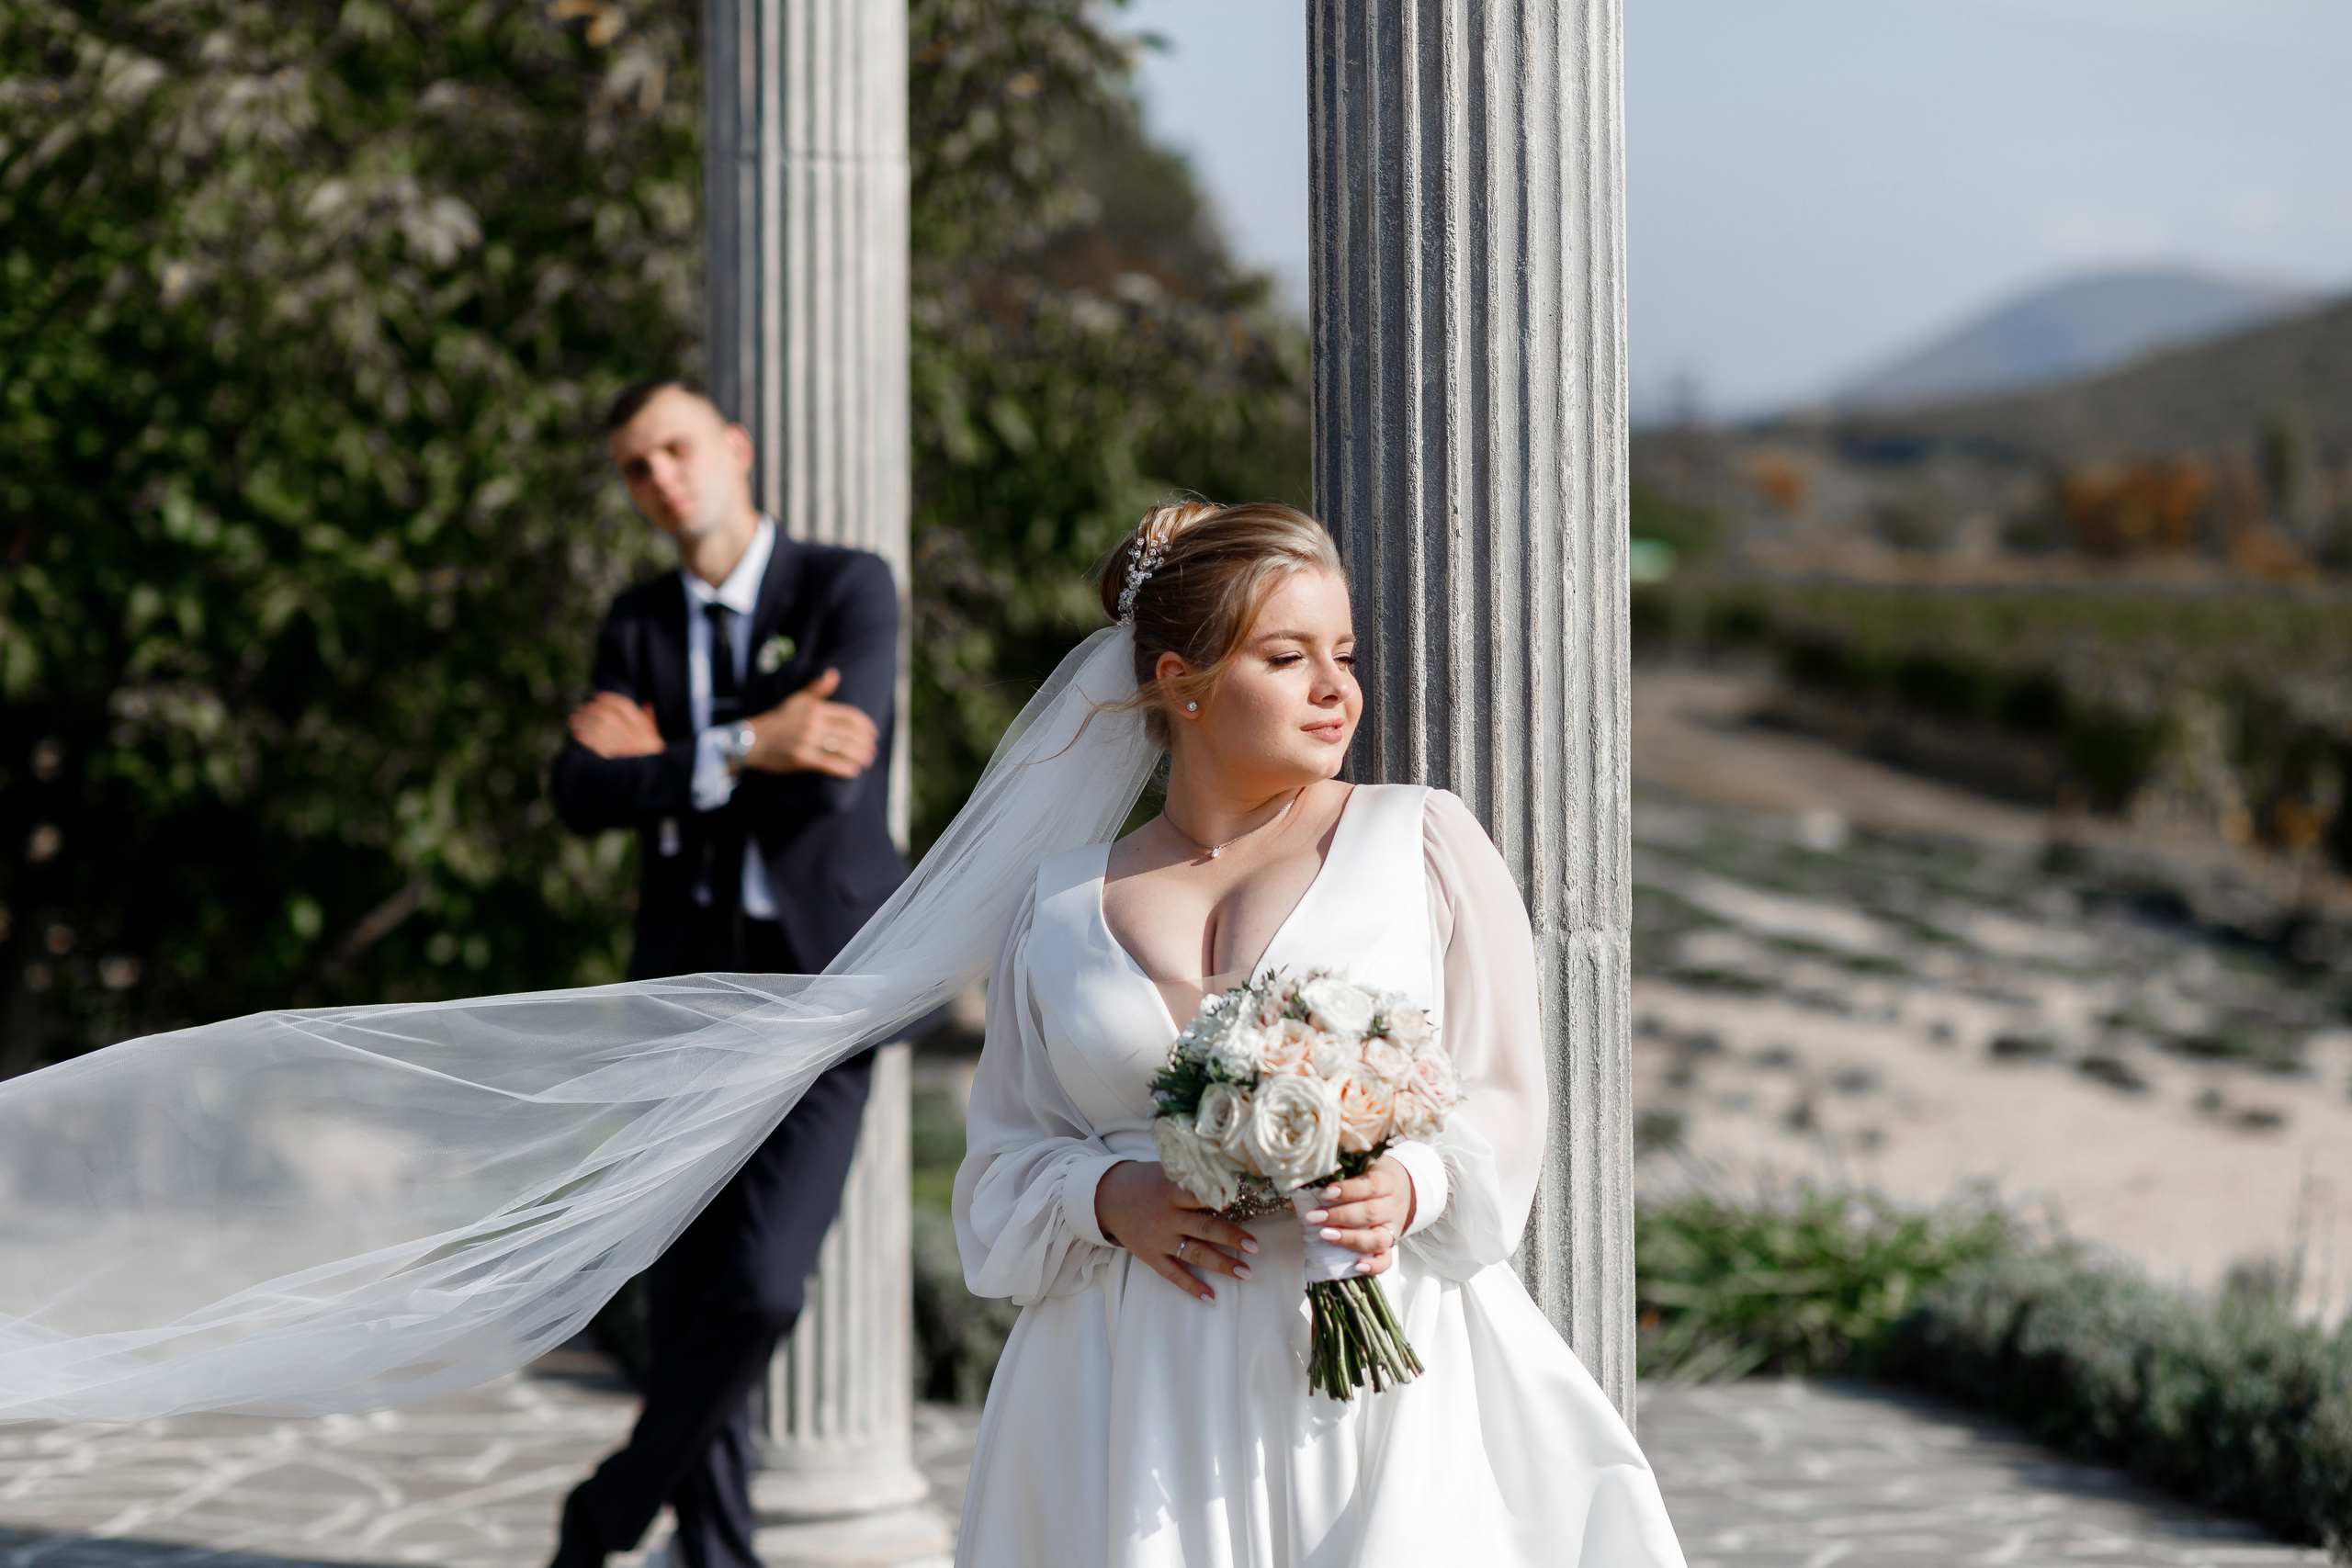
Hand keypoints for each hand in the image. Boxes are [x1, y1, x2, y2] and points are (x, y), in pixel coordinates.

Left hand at [570, 692, 662, 758]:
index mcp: (645, 730)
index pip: (625, 707)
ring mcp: (624, 750)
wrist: (652, 784)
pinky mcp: (613, 761)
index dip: (608, 699)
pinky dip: (584, 736)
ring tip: (574, 719)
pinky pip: (595, 744)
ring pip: (600, 727)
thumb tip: (647, 704)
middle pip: (609, 715)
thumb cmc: (652, 761)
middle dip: (591, 709)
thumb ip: (652, 723)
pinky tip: (576, 733)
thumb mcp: (656, 741)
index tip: (595, 697)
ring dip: (583, 721)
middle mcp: (636, 738)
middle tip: (580, 708)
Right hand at [742, 669, 878, 779]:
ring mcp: (806, 740)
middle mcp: (813, 722)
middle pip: (851, 733)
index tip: (873, 735)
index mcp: (815, 708)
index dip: (866, 726)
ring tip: (865, 762)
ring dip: (859, 757)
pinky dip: (844, 769)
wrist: (751, 740)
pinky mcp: (800, 757)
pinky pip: (829, 764)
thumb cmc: (778, 721)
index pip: (850, 716)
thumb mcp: (796, 701)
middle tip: (872, 752)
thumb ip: (817, 689)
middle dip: (866, 744)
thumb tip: (834, 674)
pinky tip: (852, 772)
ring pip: (843, 749)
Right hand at [1093, 1160, 1259, 1301]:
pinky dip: (1192, 1287)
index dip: (1219, 1197)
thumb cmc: (1144, 1181)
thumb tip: (1228, 1174)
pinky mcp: (1151, 1256)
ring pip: (1195, 1253)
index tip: (1240, 1200)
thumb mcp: (1165, 1171)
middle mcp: (1167, 1216)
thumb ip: (1192, 1176)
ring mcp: (1160, 1239)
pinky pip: (1174, 1275)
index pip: (1200, 1194)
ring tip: (1246, 1273)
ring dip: (1222, 1264)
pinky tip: (1211, 1298)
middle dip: (1231, 1238)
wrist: (1106, 1198)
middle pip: (1204, 1228)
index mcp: (1171, 1191)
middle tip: (1254, 1247)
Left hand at [1302, 1156, 1415, 1276]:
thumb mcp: (1365, 1165)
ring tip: (1325, 1235)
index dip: (1347, 1190)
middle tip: (1314, 1217)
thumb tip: (1313, 1178)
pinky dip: (1374, 1266)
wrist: (1405, 1187)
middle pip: (1370, 1213)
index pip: (1370, 1186)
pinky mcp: (1392, 1245)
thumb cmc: (1376, 1176)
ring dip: (1349, 1239)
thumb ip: (1346, 1170)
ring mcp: (1394, 1228)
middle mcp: (1393, 1206)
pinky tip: (1357, 1266)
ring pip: (1378, 1239)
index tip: (1323, 1193)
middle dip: (1339, 1216)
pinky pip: (1387, 1260)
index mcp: (1388, 1181)